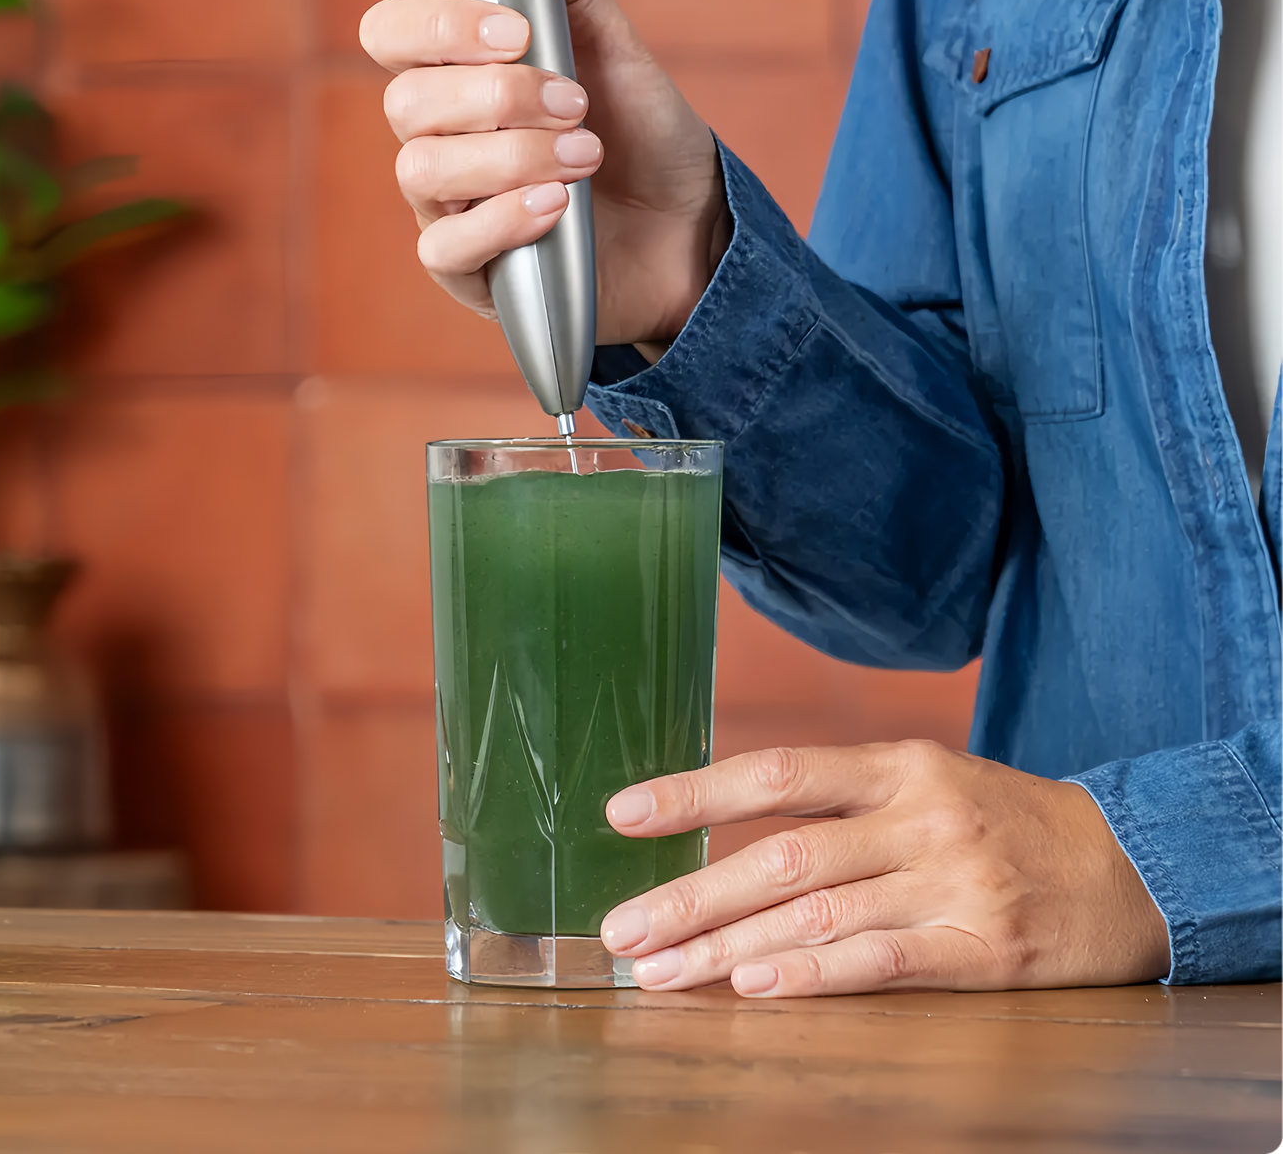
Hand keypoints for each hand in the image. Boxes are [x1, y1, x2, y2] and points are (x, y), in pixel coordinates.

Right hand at [358, 0, 729, 349]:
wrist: (689, 227)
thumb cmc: (641, 137)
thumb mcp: (622, 50)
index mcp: (459, 74)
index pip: (391, 33)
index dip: (437, 25)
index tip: (518, 33)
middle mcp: (439, 138)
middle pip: (406, 101)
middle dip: (498, 96)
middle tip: (578, 105)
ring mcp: (448, 208)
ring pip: (421, 169)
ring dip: (511, 155)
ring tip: (586, 157)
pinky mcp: (471, 273)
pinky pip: (444, 247)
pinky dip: (503, 219)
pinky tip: (559, 206)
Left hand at [599, 741, 1169, 995]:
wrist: (1129, 865)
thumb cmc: (1006, 822)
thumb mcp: (929, 781)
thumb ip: (843, 803)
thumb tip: (732, 831)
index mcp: (898, 765)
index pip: (778, 772)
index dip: (695, 793)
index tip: (622, 815)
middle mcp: (919, 816)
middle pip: (781, 854)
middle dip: (690, 894)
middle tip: (622, 932)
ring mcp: (953, 881)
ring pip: (818, 912)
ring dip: (729, 948)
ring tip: (663, 974)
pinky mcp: (986, 947)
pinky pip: (885, 961)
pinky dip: (815, 973)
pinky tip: (757, 988)